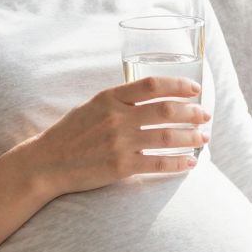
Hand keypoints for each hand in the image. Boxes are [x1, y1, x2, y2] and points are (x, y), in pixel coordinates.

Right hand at [29, 76, 209, 196]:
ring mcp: (119, 142)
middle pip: (166, 110)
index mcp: (109, 98)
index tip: (194, 89)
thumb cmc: (69, 135)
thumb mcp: (90, 107)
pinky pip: (158, 162)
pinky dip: (178, 163)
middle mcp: (116, 117)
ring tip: (203, 138)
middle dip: (192, 113)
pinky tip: (189, 163)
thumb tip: (149, 98)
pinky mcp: (120, 166)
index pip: (151, 85)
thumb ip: (118, 102)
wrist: (46, 163)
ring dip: (190, 137)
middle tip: (205, 116)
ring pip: (166, 136)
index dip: (178, 85)